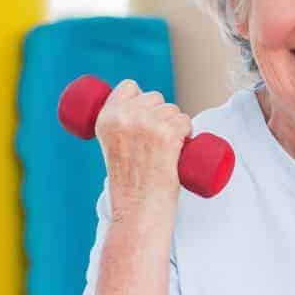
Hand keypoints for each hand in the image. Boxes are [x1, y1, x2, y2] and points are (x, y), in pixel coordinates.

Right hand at [95, 80, 191, 213]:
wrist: (137, 208)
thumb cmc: (129, 183)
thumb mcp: (114, 147)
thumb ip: (121, 128)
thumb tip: (141, 111)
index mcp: (106, 118)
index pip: (129, 86)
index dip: (143, 99)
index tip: (146, 117)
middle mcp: (124, 117)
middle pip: (155, 97)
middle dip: (162, 114)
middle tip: (156, 143)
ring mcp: (146, 124)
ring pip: (173, 110)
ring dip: (177, 125)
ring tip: (165, 150)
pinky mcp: (166, 135)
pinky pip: (186, 121)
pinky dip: (188, 132)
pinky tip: (180, 147)